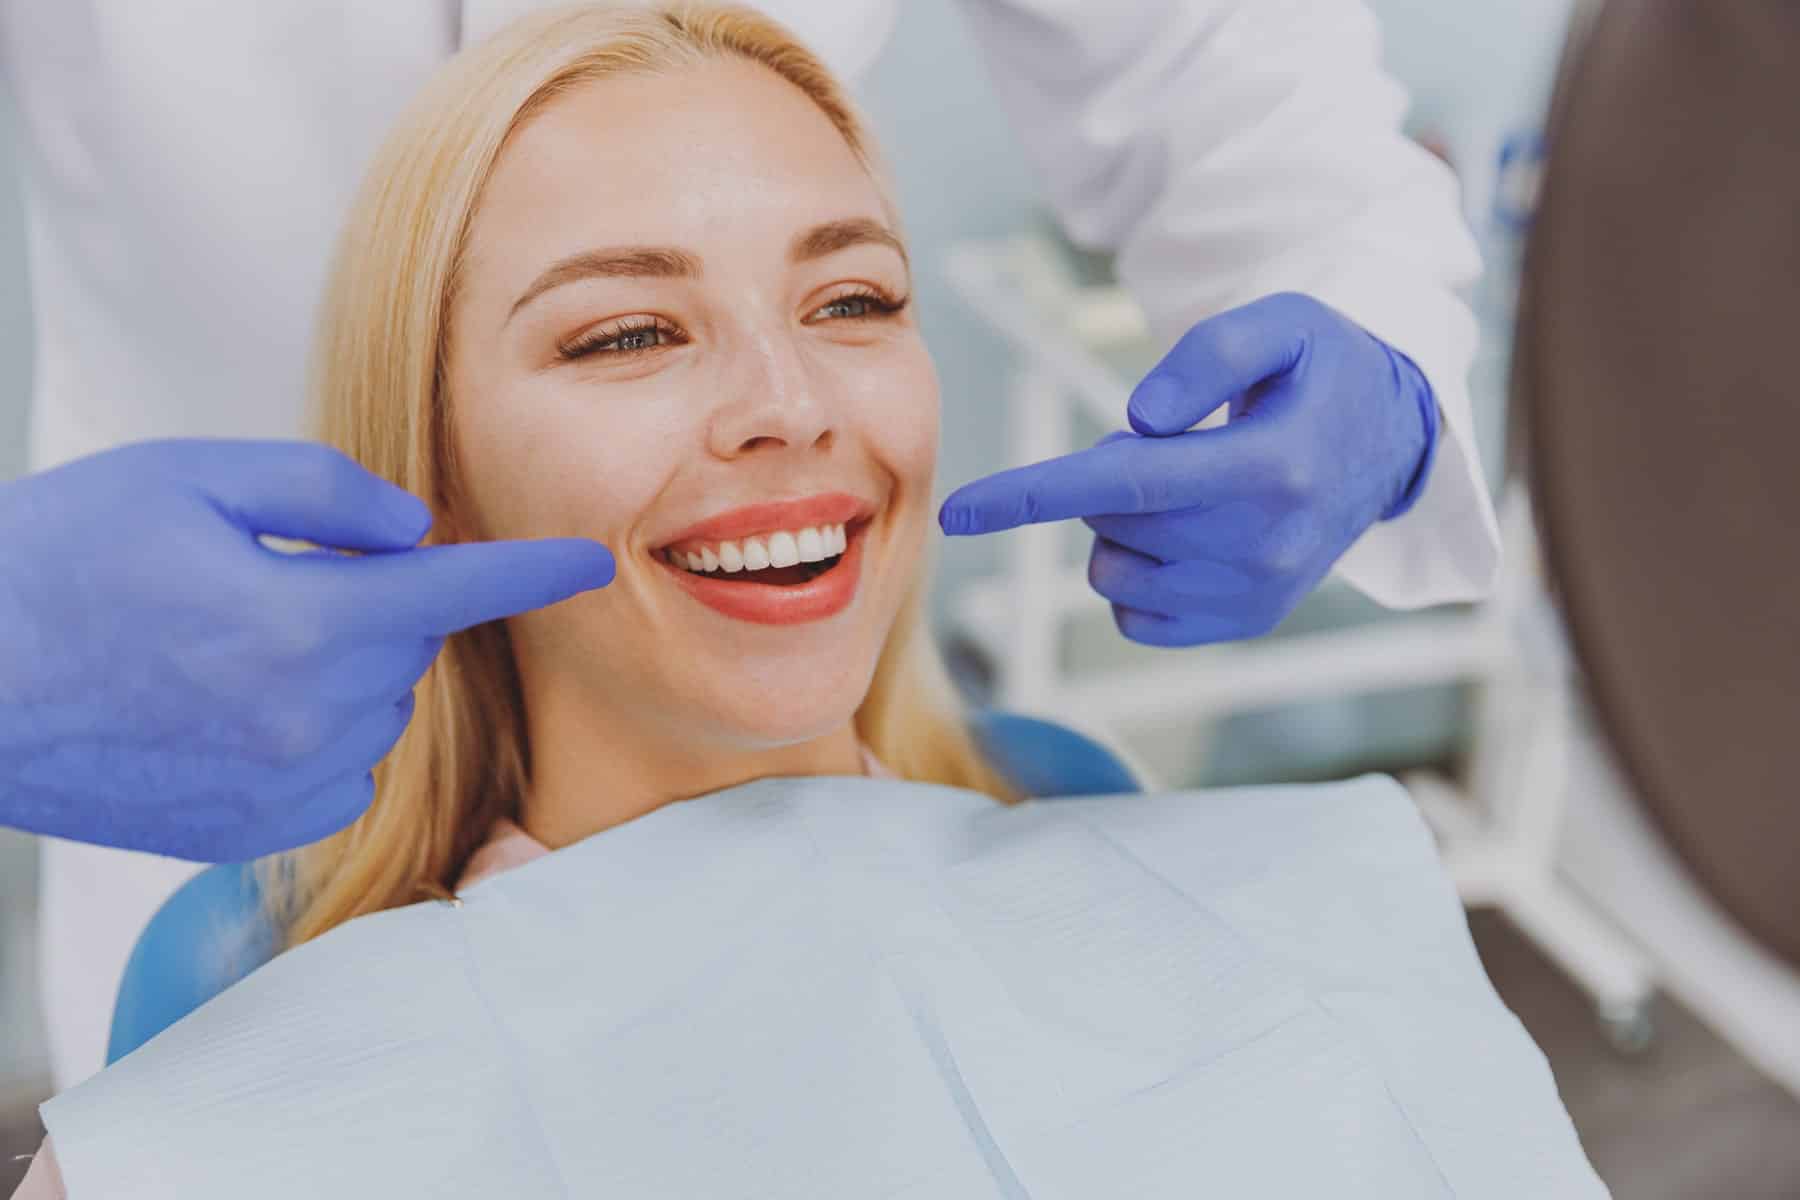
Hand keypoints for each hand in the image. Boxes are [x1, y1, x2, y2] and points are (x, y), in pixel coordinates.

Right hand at [0, 439, 613, 860]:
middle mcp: (313, 719)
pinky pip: (340, 769)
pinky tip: (230, 705)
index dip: (532, 571)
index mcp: (307, 623)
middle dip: (373, 598)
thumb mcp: (190, 480)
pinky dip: (316, 730)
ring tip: (222, 643)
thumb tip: (419, 529)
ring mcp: (285, 787)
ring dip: (340, 666)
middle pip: (409, 641)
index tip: (592, 562)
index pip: (457, 589)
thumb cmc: (60, 562)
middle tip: (267, 576)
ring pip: (377, 705)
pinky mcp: (254, 830)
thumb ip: (328, 492)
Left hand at [939, 293, 1438, 645]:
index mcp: (1272, 468)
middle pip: (1112, 519)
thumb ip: (1209, 355)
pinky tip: (1185, 533)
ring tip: (1187, 484)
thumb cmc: (1322, 369)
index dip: (1032, 494)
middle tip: (1175, 440)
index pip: (1126, 484)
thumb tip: (1139, 421)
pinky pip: (1136, 615)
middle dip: (1112, 473)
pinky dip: (1137, 571)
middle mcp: (1267, 546)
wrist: (1391, 438)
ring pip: (1114, 569)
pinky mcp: (1247, 622)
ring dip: (1122, 524)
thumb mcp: (1281, 323)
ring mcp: (1259, 596)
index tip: (958, 514)